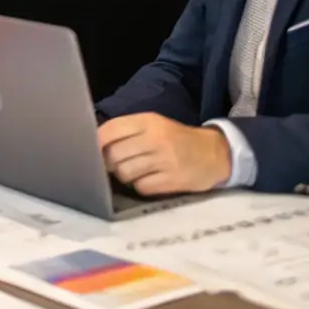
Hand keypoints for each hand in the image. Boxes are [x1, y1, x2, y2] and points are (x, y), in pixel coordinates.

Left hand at [98, 113, 231, 195]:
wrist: (214, 154)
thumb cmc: (176, 139)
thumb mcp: (154, 125)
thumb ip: (126, 131)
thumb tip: (95, 144)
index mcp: (148, 121)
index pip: (110, 130)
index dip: (96, 143)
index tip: (94, 151)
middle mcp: (156, 138)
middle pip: (113, 155)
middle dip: (110, 163)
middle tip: (117, 164)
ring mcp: (165, 160)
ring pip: (125, 173)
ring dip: (125, 176)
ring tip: (136, 171)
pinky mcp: (173, 180)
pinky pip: (141, 187)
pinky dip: (141, 186)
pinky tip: (150, 180)